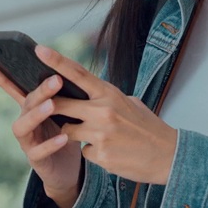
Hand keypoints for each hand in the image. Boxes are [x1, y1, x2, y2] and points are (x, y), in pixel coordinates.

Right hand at [0, 48, 83, 198]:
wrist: (67, 168)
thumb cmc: (65, 132)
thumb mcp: (65, 109)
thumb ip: (62, 92)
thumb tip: (66, 67)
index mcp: (29, 105)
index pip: (8, 84)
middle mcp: (24, 120)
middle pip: (25, 102)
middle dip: (39, 90)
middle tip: (56, 79)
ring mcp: (27, 140)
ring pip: (23, 126)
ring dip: (36, 115)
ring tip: (52, 106)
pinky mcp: (35, 159)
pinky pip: (39, 151)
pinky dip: (51, 144)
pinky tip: (64, 137)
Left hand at [32, 45, 179, 185]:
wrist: (168, 157)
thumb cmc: (148, 127)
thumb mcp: (130, 103)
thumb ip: (106, 97)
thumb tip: (86, 92)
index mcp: (110, 94)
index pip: (78, 74)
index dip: (56, 61)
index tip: (39, 50)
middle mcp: (103, 112)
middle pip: (60, 105)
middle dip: (50, 107)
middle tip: (46, 107)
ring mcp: (101, 135)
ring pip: (68, 131)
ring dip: (76, 134)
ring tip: (101, 136)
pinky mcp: (101, 156)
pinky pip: (83, 151)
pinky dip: (92, 151)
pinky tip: (110, 152)